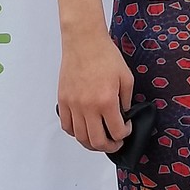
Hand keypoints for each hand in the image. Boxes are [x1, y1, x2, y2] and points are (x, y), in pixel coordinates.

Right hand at [57, 32, 133, 154]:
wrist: (84, 43)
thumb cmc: (105, 56)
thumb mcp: (126, 77)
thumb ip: (127, 100)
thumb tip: (124, 115)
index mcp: (106, 101)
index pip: (116, 131)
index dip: (124, 134)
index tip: (127, 129)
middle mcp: (88, 107)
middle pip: (97, 141)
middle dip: (109, 146)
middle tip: (115, 143)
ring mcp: (73, 106)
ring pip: (80, 137)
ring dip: (92, 143)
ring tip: (100, 140)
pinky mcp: (63, 102)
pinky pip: (67, 126)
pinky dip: (76, 133)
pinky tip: (84, 129)